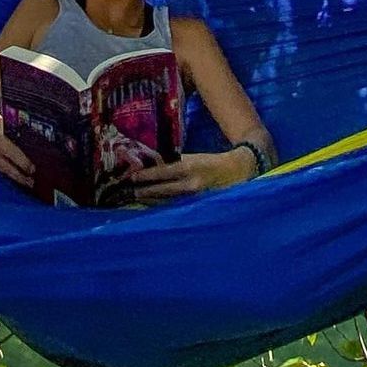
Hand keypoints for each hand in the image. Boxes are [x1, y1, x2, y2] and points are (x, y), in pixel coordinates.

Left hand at [123, 145, 258, 203]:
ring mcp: (195, 199)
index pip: (163, 173)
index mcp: (190, 168)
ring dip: (152, 201)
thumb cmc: (211, 162)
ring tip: (138, 199)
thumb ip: (175, 162)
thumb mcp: (194, 157)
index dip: (147, 176)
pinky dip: (164, 208)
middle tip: (129, 192)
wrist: (238, 172)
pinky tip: (155, 207)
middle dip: (145, 192)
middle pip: (162, 191)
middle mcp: (191, 184)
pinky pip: (177, 209)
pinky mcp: (198, 208)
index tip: (132, 177)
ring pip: (168, 202)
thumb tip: (152, 164)